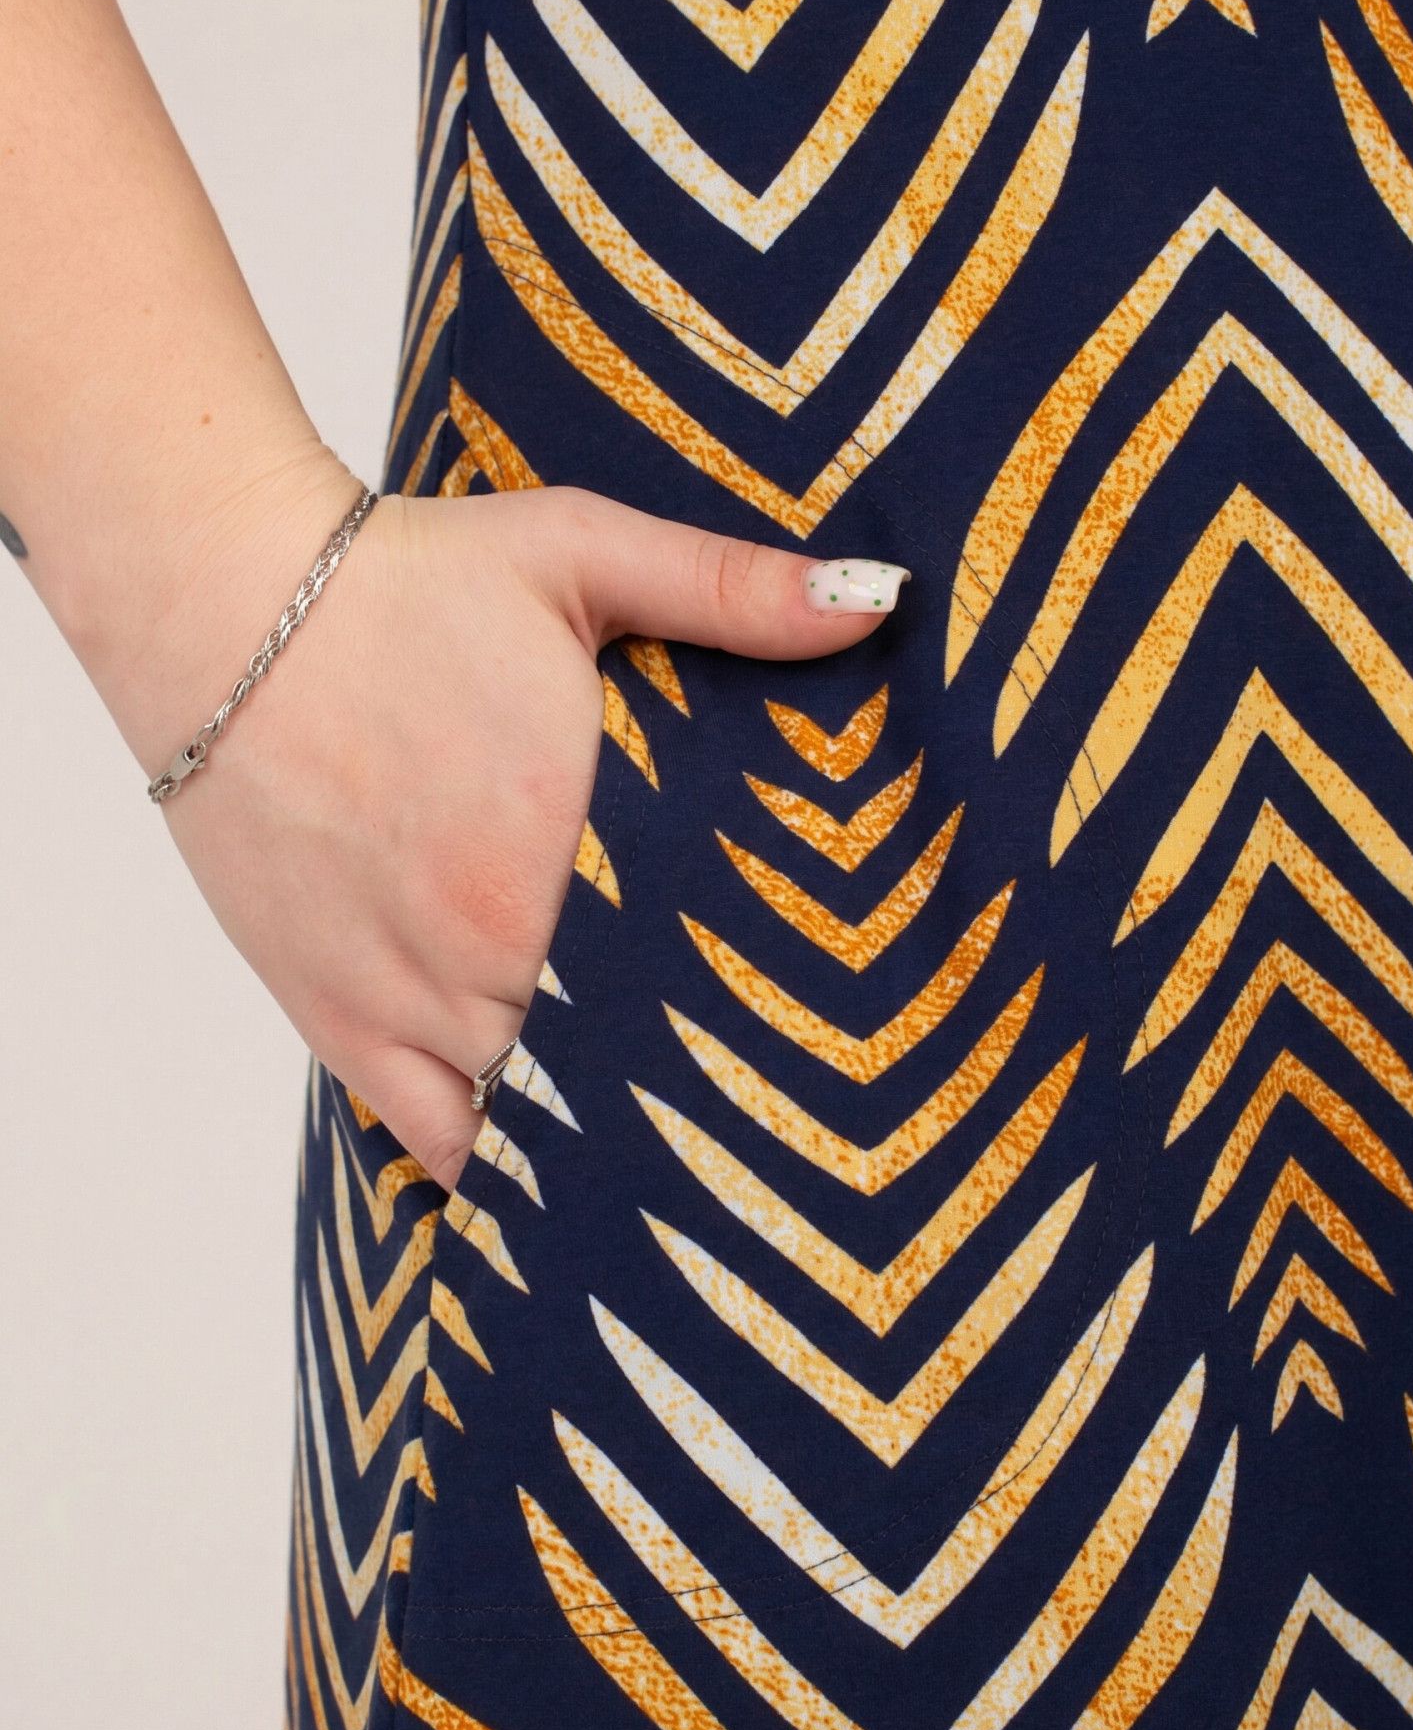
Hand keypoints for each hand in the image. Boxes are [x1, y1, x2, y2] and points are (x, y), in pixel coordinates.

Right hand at [155, 477, 903, 1190]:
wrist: (217, 602)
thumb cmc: (403, 579)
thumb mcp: (581, 553)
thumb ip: (732, 591)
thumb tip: (878, 602)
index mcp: (566, 852)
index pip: (703, 986)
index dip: (766, 1021)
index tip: (816, 1041)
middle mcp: (486, 948)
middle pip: (626, 1065)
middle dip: (691, 1078)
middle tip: (766, 1100)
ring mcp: (406, 996)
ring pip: (539, 1117)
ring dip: (605, 1128)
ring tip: (682, 1148)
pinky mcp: (334, 1015)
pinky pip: (431, 1136)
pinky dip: (494, 1164)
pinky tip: (548, 1177)